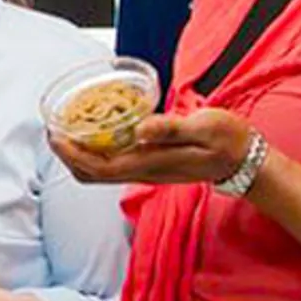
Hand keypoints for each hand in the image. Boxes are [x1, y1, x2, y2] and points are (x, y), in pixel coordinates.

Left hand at [52, 108, 255, 184]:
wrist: (246, 159)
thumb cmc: (227, 140)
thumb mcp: (203, 126)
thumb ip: (170, 128)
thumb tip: (140, 128)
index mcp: (149, 163)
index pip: (97, 167)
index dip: (70, 154)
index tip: (54, 134)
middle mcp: (143, 171)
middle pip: (91, 174)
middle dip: (67, 155)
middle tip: (54, 129)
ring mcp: (146, 170)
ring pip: (101, 170)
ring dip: (80, 153)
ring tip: (69, 127)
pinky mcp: (151, 165)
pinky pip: (114, 163)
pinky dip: (97, 151)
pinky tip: (98, 130)